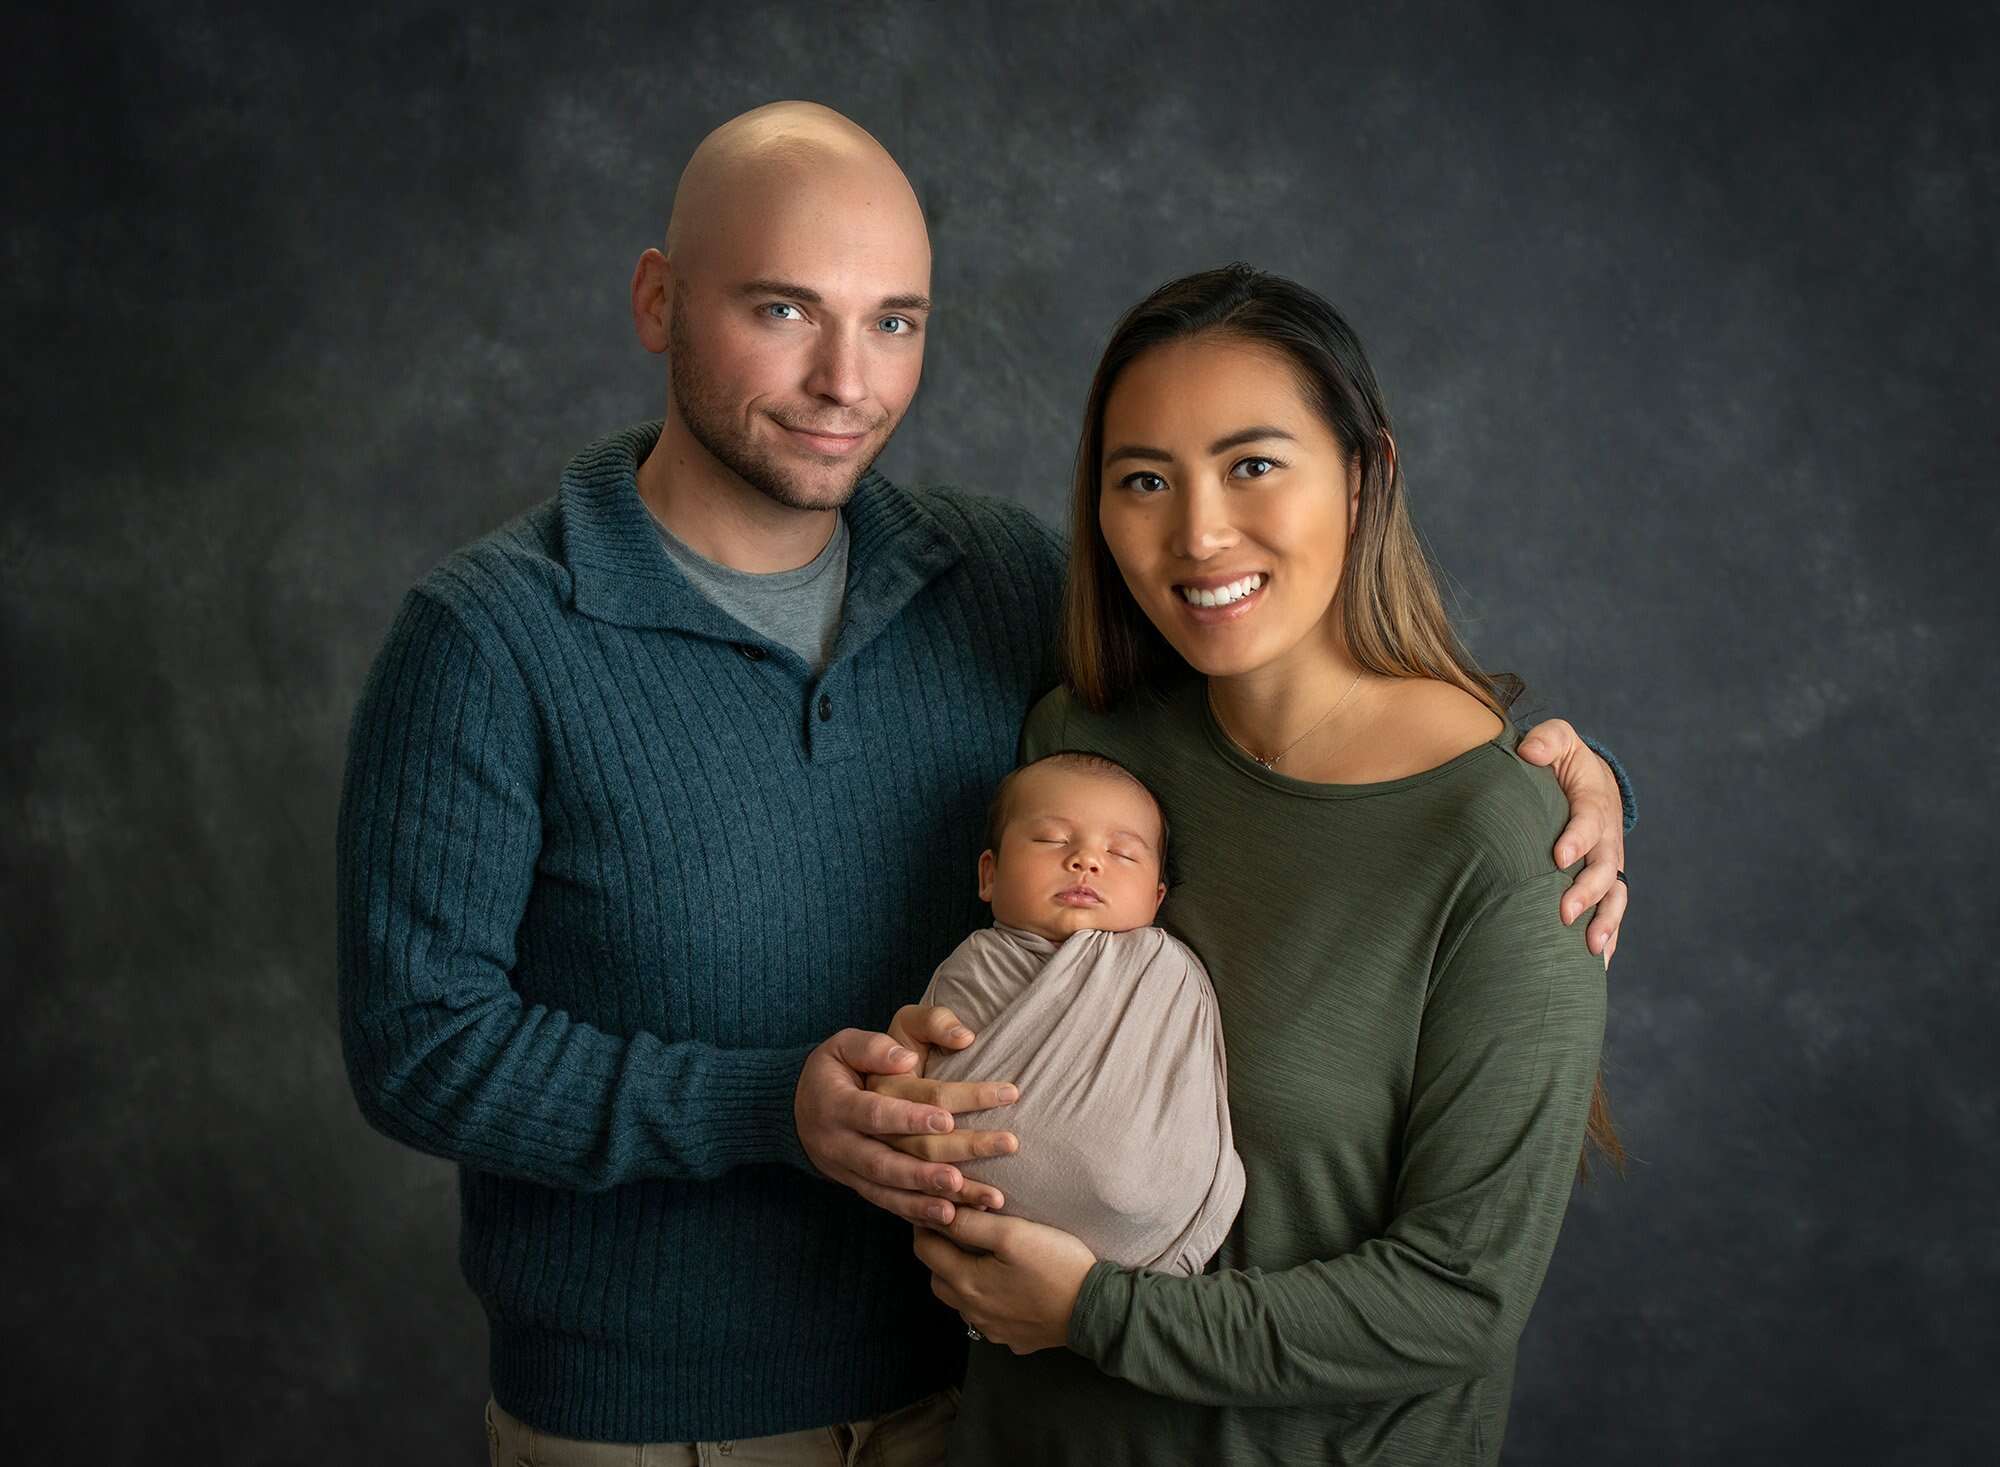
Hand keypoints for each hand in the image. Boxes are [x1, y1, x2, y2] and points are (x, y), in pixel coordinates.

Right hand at [795, 1027, 1017, 1225]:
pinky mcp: (857, 1187)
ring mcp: (846, 1171)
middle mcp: (838, 1144)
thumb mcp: (841, 1046)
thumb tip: (907, 1059)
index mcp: (835, 1105)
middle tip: (959, 1179)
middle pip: (883, 1163)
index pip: (874, 1114)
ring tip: (956, 1209)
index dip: (908, 1118)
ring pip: (885, 1192)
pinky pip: (886, 1204)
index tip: (947, 1120)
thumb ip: (873, 1048)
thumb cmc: (830, 1070)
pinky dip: (916, 1214)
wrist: (795, 1110)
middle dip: (922, 1174)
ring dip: (922, 1202)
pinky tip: (948, 1219)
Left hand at [912, 1208, 1096, 1354]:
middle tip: (955, 1229)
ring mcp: (993, 1330)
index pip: (925, 1250)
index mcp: (966, 1283)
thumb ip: (971, 1224)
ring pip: (961, 1301)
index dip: (925, 1225)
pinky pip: (987, 1318)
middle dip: (939, 1252)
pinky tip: (1005, 1285)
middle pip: (938, 1278)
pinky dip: (986, 1299)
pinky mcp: (1014, 1338)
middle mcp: (972, 1312)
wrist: (1096, 1310)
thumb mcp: (1013, 1234)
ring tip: (980, 1254)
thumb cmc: (1056, 1266)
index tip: (936, 1207)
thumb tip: (940, 1215)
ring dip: (961, 1277)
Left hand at [1516, 717, 1627, 963]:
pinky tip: (1596, 965)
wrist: (1589, 784)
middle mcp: (1607, 839)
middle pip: (1604, 868)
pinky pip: (1612, 913)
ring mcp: (1609, 864)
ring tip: (1590, 948)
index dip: (1577, 839)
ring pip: (1615, 897)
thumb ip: (1546, 740)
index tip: (1558, 858)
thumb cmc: (1563, 763)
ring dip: (1605, 922)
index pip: (1588, 821)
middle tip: (1563, 911)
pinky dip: (1609, 938)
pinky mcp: (1605, 884)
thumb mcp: (1558, 741)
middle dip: (1586, 891)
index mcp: (1594, 804)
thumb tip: (1529, 752)